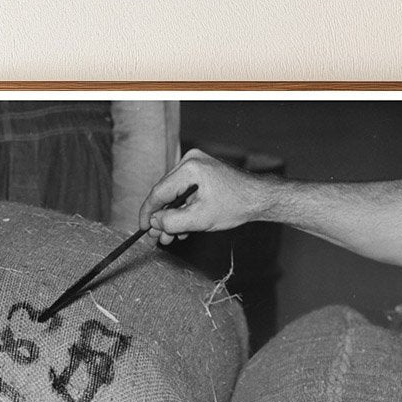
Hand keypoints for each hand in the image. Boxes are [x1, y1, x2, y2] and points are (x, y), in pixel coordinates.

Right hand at [138, 149, 268, 244]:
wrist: (259, 198)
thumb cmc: (236, 205)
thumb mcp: (202, 219)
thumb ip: (174, 221)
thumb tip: (153, 222)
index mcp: (189, 168)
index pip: (159, 192)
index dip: (148, 213)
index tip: (142, 229)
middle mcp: (190, 162)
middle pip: (165, 194)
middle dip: (161, 219)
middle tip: (156, 239)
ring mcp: (196, 166)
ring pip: (174, 195)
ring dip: (172, 218)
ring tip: (169, 238)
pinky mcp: (201, 173)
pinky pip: (184, 193)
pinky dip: (182, 210)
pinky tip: (182, 229)